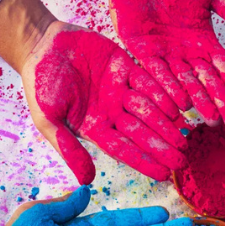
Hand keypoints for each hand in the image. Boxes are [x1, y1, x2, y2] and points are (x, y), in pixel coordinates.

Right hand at [20, 21, 186, 183]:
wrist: (41, 44)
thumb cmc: (39, 84)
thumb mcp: (47, 119)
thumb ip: (68, 148)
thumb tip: (88, 181)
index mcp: (95, 128)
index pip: (124, 150)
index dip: (144, 162)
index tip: (164, 175)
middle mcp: (112, 113)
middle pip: (142, 133)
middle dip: (162, 147)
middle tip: (183, 161)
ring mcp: (121, 91)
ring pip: (149, 109)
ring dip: (167, 123)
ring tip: (185, 135)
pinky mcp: (126, 68)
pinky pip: (149, 81)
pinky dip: (163, 92)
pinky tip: (180, 103)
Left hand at [109, 0, 224, 127]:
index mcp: (205, 42)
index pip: (224, 70)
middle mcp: (186, 54)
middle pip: (206, 83)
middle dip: (219, 103)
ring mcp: (164, 55)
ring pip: (184, 83)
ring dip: (198, 102)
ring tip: (209, 119)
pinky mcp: (141, 52)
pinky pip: (155, 73)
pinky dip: (167, 89)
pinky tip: (179, 104)